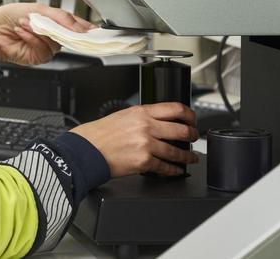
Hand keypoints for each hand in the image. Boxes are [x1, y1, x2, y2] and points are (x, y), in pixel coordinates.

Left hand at [0, 3, 92, 65]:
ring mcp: (44, 48)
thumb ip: (61, 17)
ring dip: (40, 31)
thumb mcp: (38, 9)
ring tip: (27, 23)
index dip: (86, 28)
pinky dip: (32, 39)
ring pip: (56, 44)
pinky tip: (22, 32)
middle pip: (69, 37)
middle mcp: (51, 36)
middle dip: (60, 28)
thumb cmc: (9, 16)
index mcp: (54, 23)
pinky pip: (43, 50)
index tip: (96, 30)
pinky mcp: (36, 57)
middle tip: (53, 23)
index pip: (75, 26)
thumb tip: (79, 27)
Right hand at [70, 103, 199, 176]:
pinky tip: (176, 170)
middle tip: (194, 138)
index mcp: (141, 112)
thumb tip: (159, 123)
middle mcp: (146, 127)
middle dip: (193, 136)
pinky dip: (174, 170)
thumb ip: (142, 118)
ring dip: (188, 157)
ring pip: (177, 152)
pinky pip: (166, 167)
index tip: (193, 120)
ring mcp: (146, 145)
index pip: (175, 109)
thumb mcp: (121, 116)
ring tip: (191, 158)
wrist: (85, 150)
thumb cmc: (98, 135)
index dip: (190, 115)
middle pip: (182, 130)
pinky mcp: (144, 162)